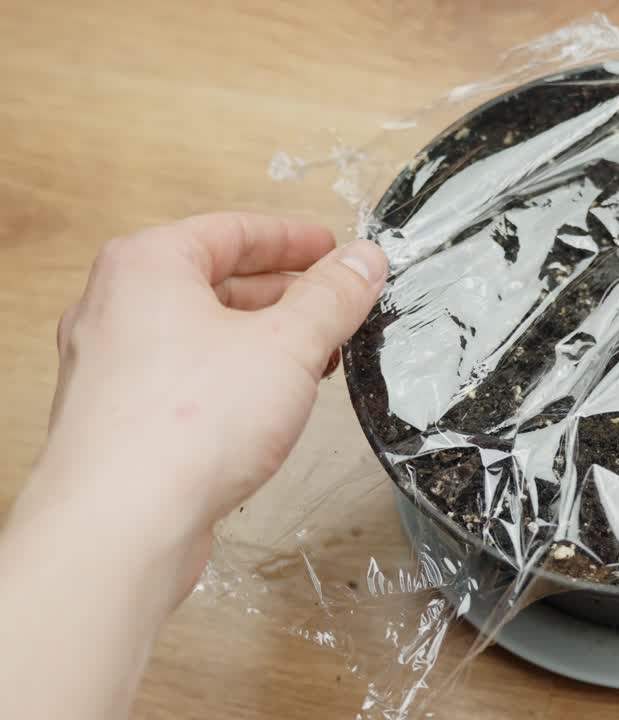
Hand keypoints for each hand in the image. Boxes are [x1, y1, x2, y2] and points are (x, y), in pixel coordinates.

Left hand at [19, 212, 386, 604]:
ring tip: (316, 358)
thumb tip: (365, 260)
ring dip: (261, 340)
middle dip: (282, 294)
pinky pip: (185, 378)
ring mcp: (109, 366)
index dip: (293, 239)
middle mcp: (115, 308)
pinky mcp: (117, 418)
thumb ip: (332, 297)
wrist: (122, 523)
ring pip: (199, 333)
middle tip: (335, 305)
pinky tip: (272, 404)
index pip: (232, 230)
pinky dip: (232, 378)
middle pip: (213, 281)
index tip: (334, 252)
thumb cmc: (188, 424)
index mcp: (147, 266)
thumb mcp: (289, 344)